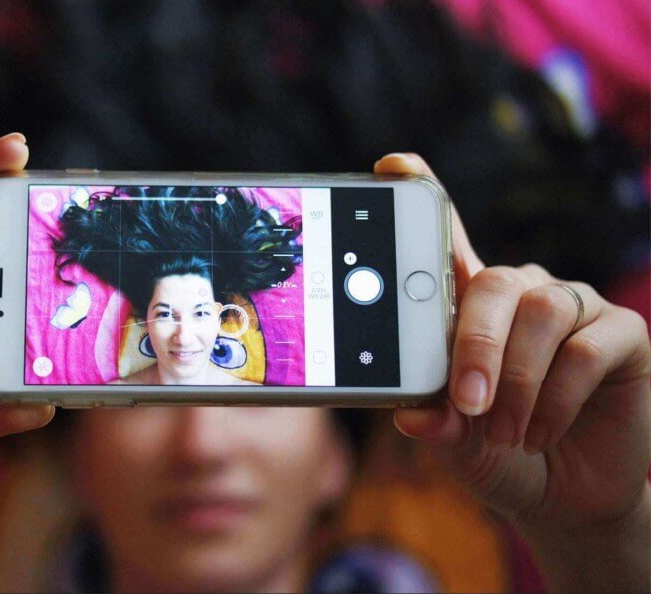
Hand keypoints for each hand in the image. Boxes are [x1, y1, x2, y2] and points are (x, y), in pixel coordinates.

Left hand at [377, 153, 649, 590]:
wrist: (565, 496)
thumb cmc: (499, 454)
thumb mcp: (456, 442)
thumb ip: (435, 422)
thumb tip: (409, 413)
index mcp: (471, 307)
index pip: (447, 241)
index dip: (424, 195)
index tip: (392, 163)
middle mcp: (521, 294)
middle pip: (494, 281)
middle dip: (474, 344)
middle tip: (467, 402)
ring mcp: (573, 307)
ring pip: (540, 312)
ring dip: (518, 381)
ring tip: (506, 432)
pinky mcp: (621, 332)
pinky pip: (584, 347)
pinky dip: (556, 397)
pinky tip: (541, 432)